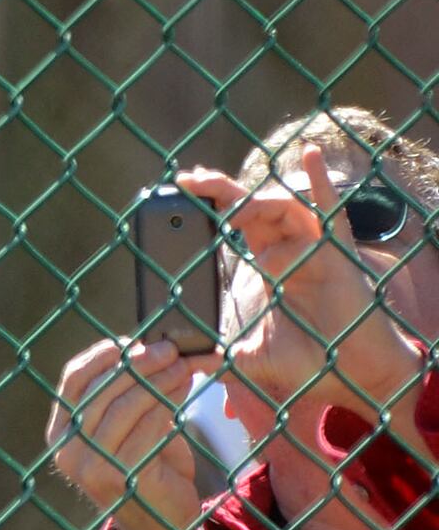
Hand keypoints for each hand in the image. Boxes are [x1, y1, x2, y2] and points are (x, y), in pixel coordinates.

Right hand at [47, 337, 213, 529]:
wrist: (161, 527)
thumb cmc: (149, 469)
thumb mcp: (130, 429)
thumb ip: (127, 396)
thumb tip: (149, 348)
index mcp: (61, 433)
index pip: (73, 381)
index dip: (102, 355)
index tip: (134, 341)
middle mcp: (67, 450)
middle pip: (101, 389)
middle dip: (139, 363)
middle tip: (171, 350)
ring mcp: (90, 466)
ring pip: (124, 406)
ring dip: (159, 379)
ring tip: (185, 365)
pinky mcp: (119, 477)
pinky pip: (145, 427)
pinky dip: (168, 402)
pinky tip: (185, 389)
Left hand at [184, 142, 426, 437]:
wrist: (350, 375)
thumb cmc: (308, 361)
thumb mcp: (250, 357)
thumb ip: (217, 358)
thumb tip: (180, 365)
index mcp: (267, 264)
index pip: (235, 223)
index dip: (211, 204)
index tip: (182, 190)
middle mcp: (290, 249)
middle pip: (253, 205)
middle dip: (221, 189)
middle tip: (190, 180)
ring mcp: (315, 247)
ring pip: (283, 206)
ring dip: (253, 202)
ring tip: (228, 215)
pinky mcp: (337, 254)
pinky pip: (331, 211)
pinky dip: (321, 180)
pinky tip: (310, 154)